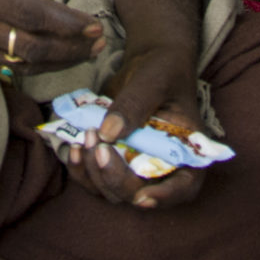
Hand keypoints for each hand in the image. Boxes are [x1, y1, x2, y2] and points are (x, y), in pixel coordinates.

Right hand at [0, 0, 100, 71]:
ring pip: (23, 64)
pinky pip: (9, 66)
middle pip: (33, 49)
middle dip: (71, 50)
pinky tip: (57, 57)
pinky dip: (37, 65)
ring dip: (59, 62)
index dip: (68, 25)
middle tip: (99, 42)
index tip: (96, 25)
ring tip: (86, 52)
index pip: (35, 18)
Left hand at [56, 45, 206, 210]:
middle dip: (116, 177)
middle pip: (140, 192)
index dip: (165, 197)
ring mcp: (136, 166)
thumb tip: (108, 133)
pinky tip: (73, 149)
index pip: (184, 186)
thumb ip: (134, 104)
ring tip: (85, 139)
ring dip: (94, 173)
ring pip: (113, 190)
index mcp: (187, 151)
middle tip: (100, 147)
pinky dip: (81, 169)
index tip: (142, 197)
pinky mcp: (114, 160)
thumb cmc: (163, 69)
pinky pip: (95, 177)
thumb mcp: (154, 80)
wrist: (149, 62)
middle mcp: (163, 166)